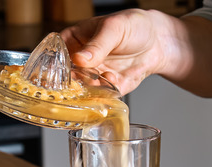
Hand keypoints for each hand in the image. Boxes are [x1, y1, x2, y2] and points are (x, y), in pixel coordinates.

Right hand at [60, 9, 181, 94]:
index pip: (56, 53)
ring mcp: (94, 75)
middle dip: (71, 81)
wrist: (158, 41)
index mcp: (75, 40)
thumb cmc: (133, 26)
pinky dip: (105, 92)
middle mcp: (81, 61)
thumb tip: (80, 59)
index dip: (53, 63)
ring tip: (101, 76)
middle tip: (80, 79)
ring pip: (82, 89)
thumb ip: (97, 45)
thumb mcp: (114, 28)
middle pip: (66, 76)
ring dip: (89, 87)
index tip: (58, 70)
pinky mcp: (108, 87)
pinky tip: (113, 79)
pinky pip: (101, 96)